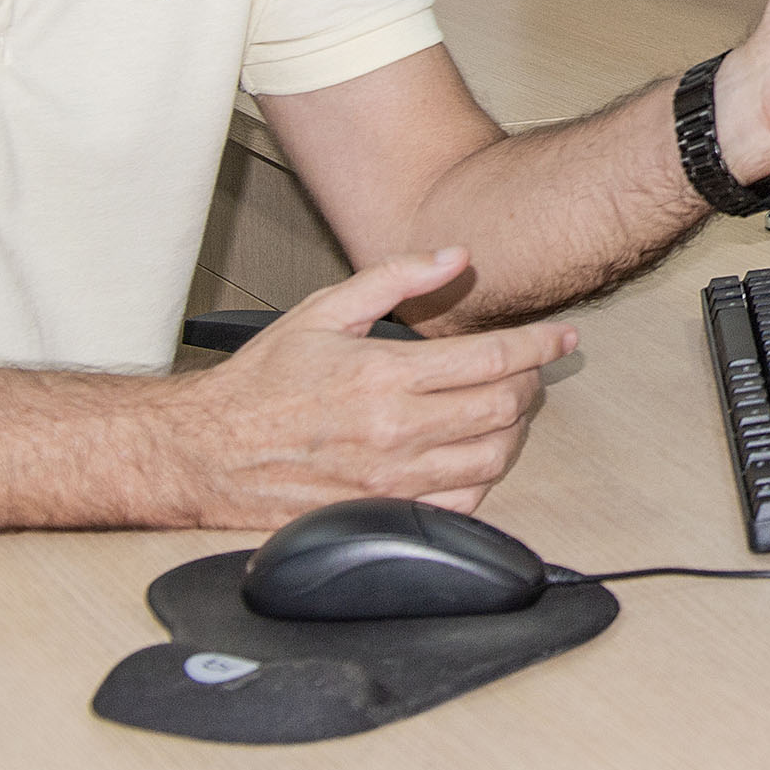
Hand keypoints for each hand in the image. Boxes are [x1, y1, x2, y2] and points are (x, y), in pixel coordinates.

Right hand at [178, 250, 571, 522]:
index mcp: (384, 374)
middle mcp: (393, 430)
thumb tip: (456, 256)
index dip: (539, 346)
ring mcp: (390, 480)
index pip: (493, 359)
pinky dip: (483, 477)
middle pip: (503, 409)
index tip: (561, 338)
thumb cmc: (263, 382)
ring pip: (492, 459)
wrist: (207, 452)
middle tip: (531, 370)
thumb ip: (396, 278)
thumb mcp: (323, 310)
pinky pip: (461, 503)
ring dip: (514, 431)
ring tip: (508, 408)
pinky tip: (475, 453)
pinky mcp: (381, 513)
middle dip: (531, 384)